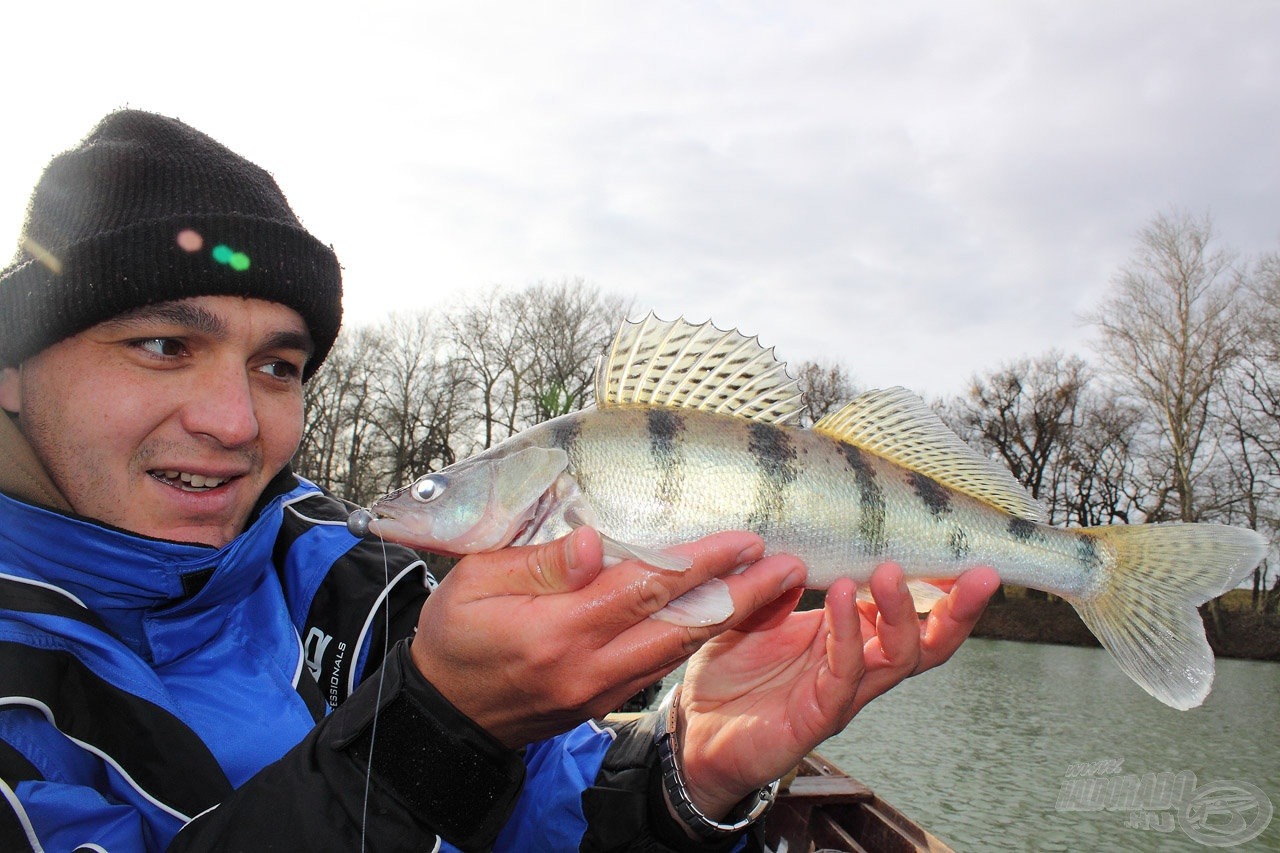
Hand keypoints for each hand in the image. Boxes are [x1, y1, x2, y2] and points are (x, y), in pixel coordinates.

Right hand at [409, 527, 808, 747]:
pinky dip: (695, 640)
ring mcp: (599, 691)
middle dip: (740, 595)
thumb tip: (593, 541)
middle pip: (679, 626)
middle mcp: (588, 668)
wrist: (442, 718)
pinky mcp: (601, 702)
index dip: (699, 563)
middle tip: (788, 565)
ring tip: (770, 587)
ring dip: (728, 618)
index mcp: (557, 632)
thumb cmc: (452, 637)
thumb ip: (539, 562)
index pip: (643, 589)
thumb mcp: (474, 583)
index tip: (743, 539)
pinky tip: (722, 615)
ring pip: (676, 651)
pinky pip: (657, 667)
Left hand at [677, 563, 998, 818]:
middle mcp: (856, 665)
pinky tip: (838, 597)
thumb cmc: (729, 674)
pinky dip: (847, 635)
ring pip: (898, 659)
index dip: (941, 586)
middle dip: (957, 610)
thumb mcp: (749, 614)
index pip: (909, 611)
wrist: (694, 730)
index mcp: (847, 636)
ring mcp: (841, 693)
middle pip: (927, 642)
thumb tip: (796, 555)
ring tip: (889, 574)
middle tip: (978, 574)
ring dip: (899, 613)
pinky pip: (844, 675)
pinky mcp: (816, 717)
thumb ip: (774, 586)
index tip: (964, 551)